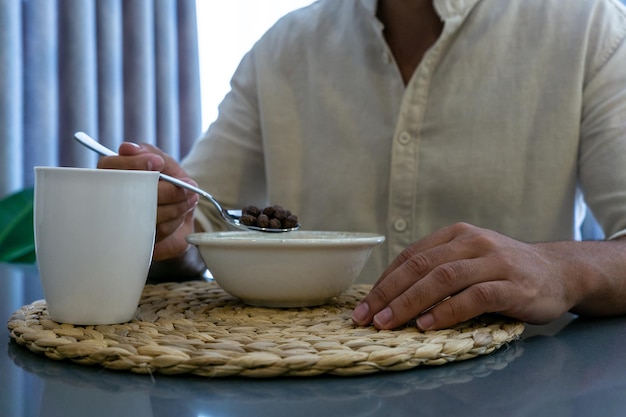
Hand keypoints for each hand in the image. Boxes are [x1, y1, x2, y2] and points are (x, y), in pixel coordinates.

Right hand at [96, 142, 198, 260]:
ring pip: (144, 214)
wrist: (180, 218)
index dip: (134, 163)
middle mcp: (109, 199)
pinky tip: (181, 214)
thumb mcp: (164, 164)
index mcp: (111, 176)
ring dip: (175, 206)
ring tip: (191, 198)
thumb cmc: (167, 185)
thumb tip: (127, 148)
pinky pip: (153, 232)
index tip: (158, 163)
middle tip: (188, 186)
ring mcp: (118, 223)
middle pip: (130, 193)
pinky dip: (173, 222)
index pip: (109, 166)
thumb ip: (151, 153)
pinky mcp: (132, 242)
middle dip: (166, 189)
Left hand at [352, 222, 583, 329]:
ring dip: (410, 302)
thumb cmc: (504, 270)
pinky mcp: (513, 285)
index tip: (365, 305)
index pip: (411, 256)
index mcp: (456, 235)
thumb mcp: (469, 259)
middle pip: (421, 266)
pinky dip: (447, 311)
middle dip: (389, 293)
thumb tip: (392, 293)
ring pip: (442, 279)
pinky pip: (474, 297)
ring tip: (389, 322)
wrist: (559, 271)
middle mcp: (473, 242)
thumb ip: (438, 267)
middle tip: (367, 317)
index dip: (385, 281)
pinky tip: (428, 325)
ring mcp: (494, 262)